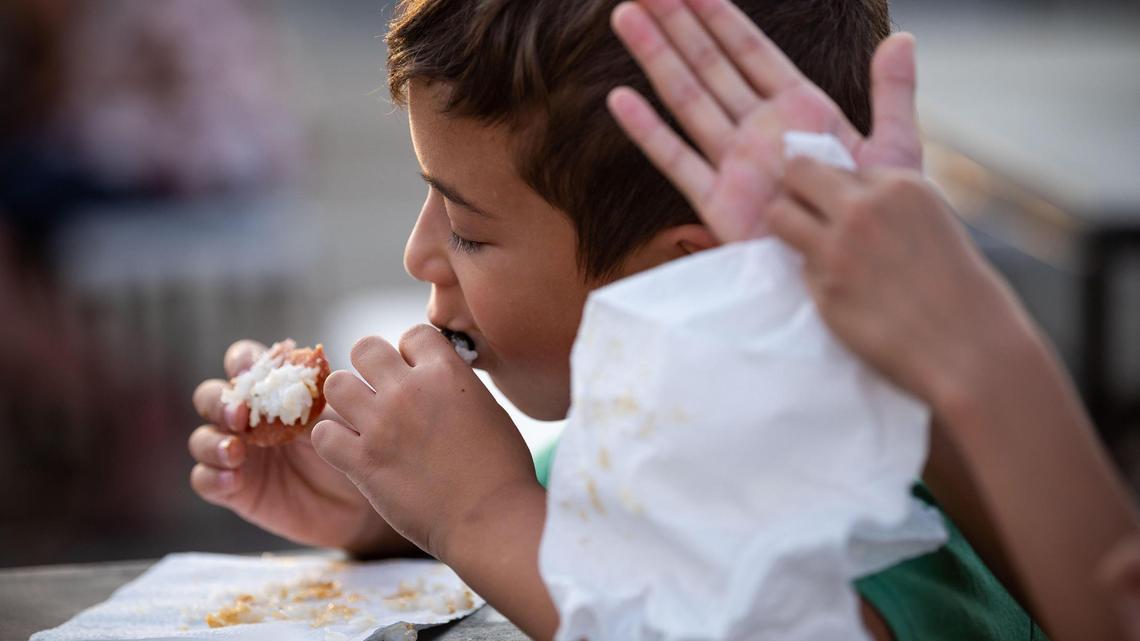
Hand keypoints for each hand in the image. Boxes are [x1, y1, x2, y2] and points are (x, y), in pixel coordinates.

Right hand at [189, 340, 401, 553]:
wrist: (361, 501)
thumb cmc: (355, 448)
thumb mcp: (339, 421)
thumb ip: (315, 401)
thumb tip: (307, 377)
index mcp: (273, 389)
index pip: (244, 363)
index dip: (243, 362)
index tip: (252, 370)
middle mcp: (249, 417)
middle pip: (211, 397)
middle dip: (220, 402)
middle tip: (240, 415)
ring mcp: (237, 452)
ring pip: (202, 438)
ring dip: (211, 442)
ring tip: (234, 452)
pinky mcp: (234, 488)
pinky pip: (205, 480)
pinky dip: (213, 477)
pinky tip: (233, 480)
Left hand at [311, 326, 537, 560]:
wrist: (489, 519)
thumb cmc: (501, 468)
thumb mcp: (489, 408)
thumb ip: (456, 385)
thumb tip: (436, 377)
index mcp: (447, 373)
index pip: (413, 334)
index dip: (413, 353)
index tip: (418, 374)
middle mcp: (409, 391)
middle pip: (364, 348)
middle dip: (372, 366)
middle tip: (383, 392)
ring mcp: (381, 425)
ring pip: (336, 384)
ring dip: (348, 399)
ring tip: (363, 419)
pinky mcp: (362, 462)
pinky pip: (323, 434)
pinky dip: (333, 441)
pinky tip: (351, 450)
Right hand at [607, 0, 920, 241]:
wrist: (858, 274)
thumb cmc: (874, 218)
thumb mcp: (892, 149)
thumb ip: (892, 93)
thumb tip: (905, 39)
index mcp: (799, 110)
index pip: (751, 49)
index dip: (719, 14)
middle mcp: (759, 129)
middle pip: (709, 63)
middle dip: (678, 23)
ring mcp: (734, 163)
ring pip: (687, 97)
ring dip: (657, 57)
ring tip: (626, 17)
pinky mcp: (718, 202)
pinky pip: (676, 159)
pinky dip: (648, 131)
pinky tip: (621, 99)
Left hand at [770, 160, 1031, 408]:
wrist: (967, 344)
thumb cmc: (953, 285)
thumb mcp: (929, 219)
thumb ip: (884, 203)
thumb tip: (837, 195)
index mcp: (898, 185)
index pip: (837, 167)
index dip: (835, 191)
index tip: (841, 211)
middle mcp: (864, 208)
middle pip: (797, 172)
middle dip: (795, 191)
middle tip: (803, 216)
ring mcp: (840, 247)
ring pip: (779, 214)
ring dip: (786, 227)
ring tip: (804, 246)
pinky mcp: (825, 288)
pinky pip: (797, 267)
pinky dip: (812, 275)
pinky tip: (841, 291)